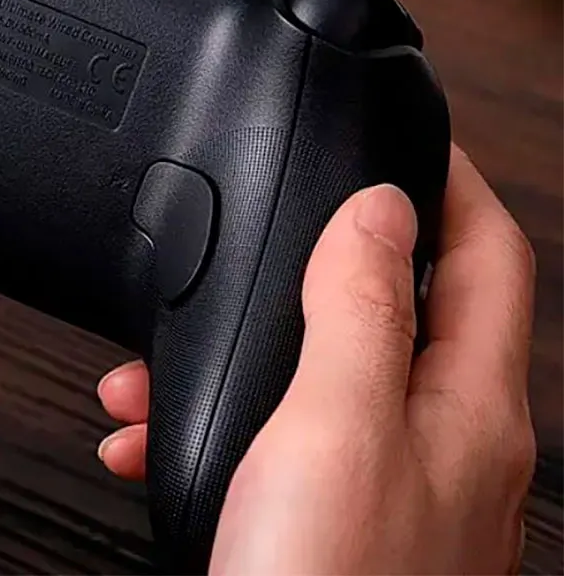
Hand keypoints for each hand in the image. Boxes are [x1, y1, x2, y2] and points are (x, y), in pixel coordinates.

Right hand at [97, 147, 535, 573]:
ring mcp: (390, 480)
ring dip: (251, 339)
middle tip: (279, 224)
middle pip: (405, 301)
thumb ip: (362, 308)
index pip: (489, 253)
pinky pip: (282, 429)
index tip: (414, 134)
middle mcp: (442, 439)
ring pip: (324, 366)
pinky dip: (222, 411)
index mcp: (463, 402)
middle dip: (327, 255)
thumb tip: (382, 208)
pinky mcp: (333, 514)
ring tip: (166, 354)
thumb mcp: (335, 423)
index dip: (454, 182)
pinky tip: (159, 428)